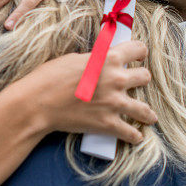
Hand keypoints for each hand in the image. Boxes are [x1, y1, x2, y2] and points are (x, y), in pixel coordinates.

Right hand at [14, 41, 155, 144]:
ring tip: (148, 116)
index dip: (138, 52)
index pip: (137, 49)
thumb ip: (93, 61)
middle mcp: (116, 79)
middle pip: (145, 77)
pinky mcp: (108, 124)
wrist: (37, 103)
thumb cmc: (48, 78)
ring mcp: (114, 103)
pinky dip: (134, 136)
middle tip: (136, 84)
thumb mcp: (72, 59)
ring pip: (145, 109)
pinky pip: (132, 133)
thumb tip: (100, 65)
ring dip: (147, 113)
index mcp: (107, 59)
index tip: (138, 56)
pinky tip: (135, 136)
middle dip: (141, 80)